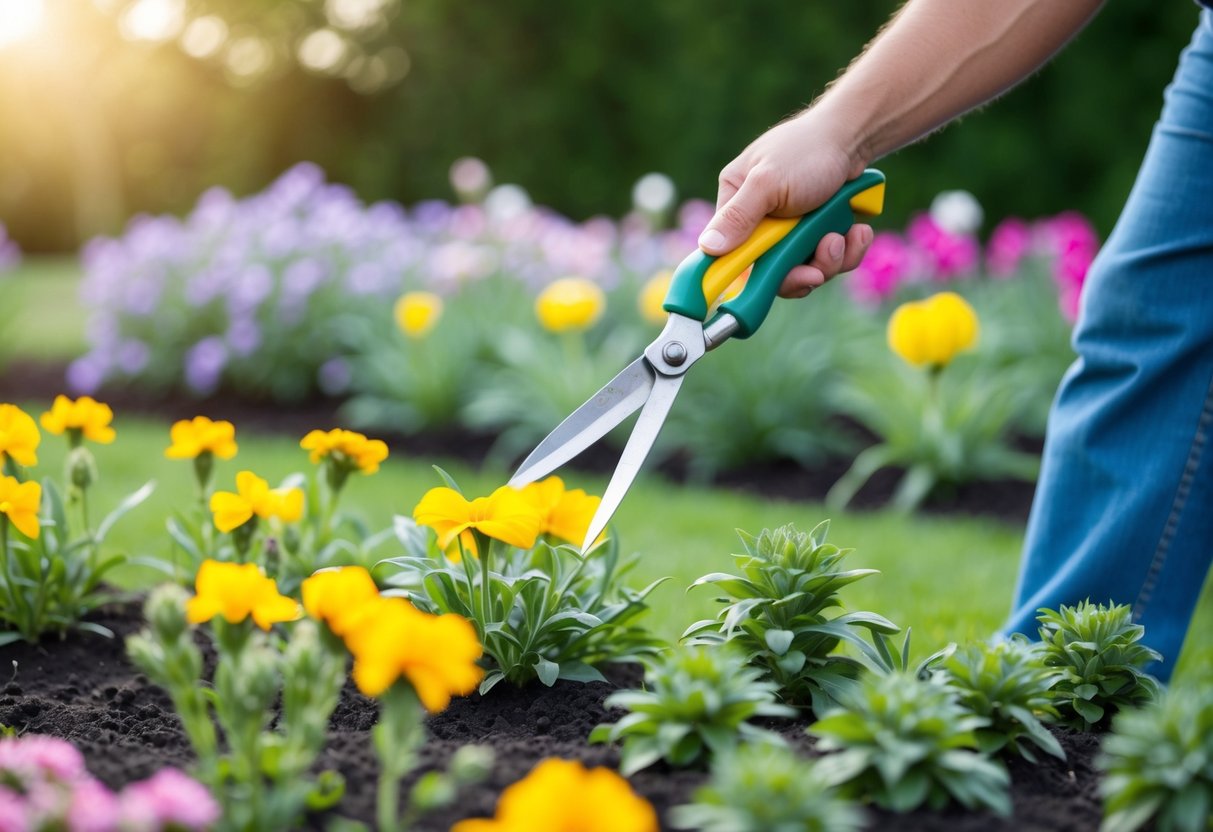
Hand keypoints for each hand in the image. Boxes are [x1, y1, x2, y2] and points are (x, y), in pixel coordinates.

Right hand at [698, 113, 873, 297]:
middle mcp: (761, 221)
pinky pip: (832, 260)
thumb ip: (737, 216)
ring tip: (842, 236)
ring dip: (830, 260)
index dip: (753, 275)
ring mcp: (792, 230)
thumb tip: (707, 247)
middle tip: (818, 269)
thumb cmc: (806, 150)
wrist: (854, 136)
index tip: (774, 283)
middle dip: (801, 271)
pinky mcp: (820, 234)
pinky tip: (858, 231)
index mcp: (736, 204)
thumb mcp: (767, 182)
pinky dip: (849, 250)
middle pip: (773, 270)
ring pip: (806, 268)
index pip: (731, 254)